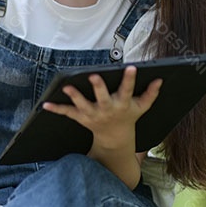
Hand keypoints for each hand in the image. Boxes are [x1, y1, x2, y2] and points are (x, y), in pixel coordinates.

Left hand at [42, 66, 162, 149]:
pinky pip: (67, 113)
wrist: (115, 139)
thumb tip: (160, 79)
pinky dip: (57, 109)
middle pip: (103, 97)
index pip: (128, 89)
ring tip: (66, 87)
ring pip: (83, 105)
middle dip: (98, 87)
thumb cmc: (128, 117)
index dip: (130, 79)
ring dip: (74, 97)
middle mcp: (107, 109)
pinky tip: (45, 104)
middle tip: (94, 76)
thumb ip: (150, 94)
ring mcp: (93, 114)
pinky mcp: (81, 118)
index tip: (131, 67)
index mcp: (122, 104)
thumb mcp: (142, 107)